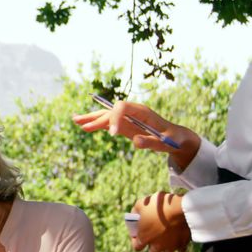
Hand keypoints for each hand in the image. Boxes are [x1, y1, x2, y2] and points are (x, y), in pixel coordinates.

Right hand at [72, 100, 197, 168]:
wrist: (176, 137)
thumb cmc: (173, 139)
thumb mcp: (165, 143)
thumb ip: (150, 142)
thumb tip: (135, 142)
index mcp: (142, 111)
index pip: (122, 108)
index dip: (115, 119)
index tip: (113, 134)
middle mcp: (132, 112)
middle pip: (110, 111)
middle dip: (95, 116)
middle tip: (81, 124)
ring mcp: (127, 118)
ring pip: (106, 115)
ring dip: (91, 118)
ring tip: (75, 120)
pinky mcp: (125, 125)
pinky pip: (108, 123)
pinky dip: (96, 124)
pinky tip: (84, 126)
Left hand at [130, 192, 190, 251]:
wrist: (179, 207)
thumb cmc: (157, 206)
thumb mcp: (140, 204)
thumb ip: (135, 212)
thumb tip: (134, 216)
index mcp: (144, 238)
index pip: (137, 247)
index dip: (136, 241)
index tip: (138, 235)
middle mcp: (157, 246)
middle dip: (152, 247)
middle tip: (154, 238)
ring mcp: (171, 246)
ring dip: (166, 247)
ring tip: (167, 239)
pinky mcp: (183, 244)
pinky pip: (181, 249)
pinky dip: (179, 245)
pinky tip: (178, 238)